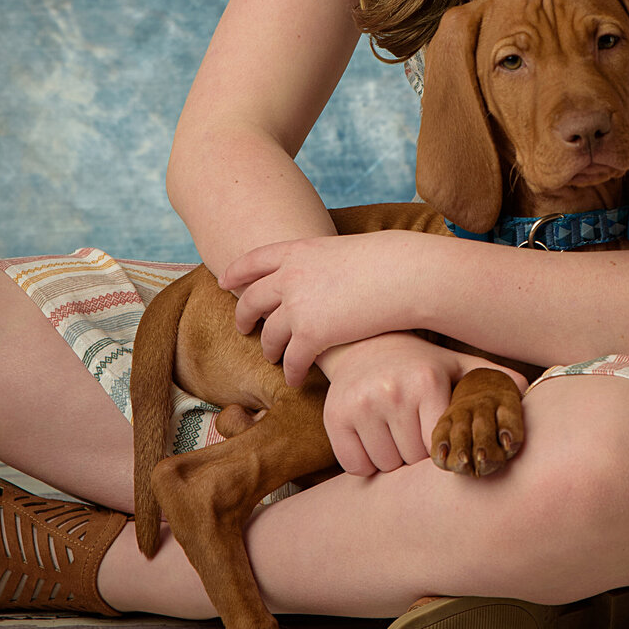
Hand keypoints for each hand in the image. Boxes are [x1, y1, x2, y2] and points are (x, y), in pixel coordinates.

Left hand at [221, 233, 428, 387]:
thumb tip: (321, 273)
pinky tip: (293, 378)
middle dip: (243, 315)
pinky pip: (291, 360)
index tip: (224, 281)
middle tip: (243, 327)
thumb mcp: (344, 250)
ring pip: (268, 334)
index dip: (235, 272)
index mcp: (298, 251)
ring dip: (268, 348)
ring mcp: (298, 306)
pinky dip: (290, 371)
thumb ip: (322, 262)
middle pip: (251, 299)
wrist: (404, 275)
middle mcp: (290, 276)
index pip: (253, 260)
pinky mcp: (311, 335)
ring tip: (271, 356)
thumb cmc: (388, 262)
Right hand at [316, 334, 527, 477]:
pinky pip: (355, 467)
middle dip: (415, 453)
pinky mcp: (334, 418)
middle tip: (413, 427)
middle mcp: (392, 391)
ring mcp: (359, 405)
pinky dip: (364, 462)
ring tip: (393, 428)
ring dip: (391, 459)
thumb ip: (492, 378)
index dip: (443, 446)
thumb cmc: (420, 362)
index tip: (439, 432)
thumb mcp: (456, 365)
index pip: (442, 447)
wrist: (363, 344)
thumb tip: (529, 390)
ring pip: (385, 467)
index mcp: (427, 382)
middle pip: (413, 461)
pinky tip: (371, 434)